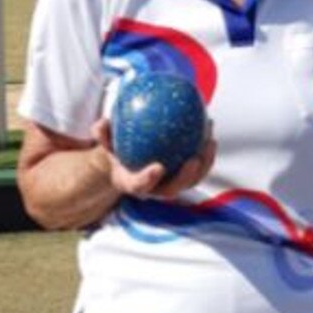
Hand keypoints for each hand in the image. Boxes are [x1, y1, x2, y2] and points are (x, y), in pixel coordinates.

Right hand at [91, 118, 215, 199]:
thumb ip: (102, 134)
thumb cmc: (116, 148)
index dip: (148, 179)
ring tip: (210, 142)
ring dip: (204, 165)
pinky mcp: (184, 175)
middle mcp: (154, 189)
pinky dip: (205, 150)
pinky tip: (208, 125)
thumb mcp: (105, 141)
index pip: (140, 186)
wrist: (127, 159)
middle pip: (172, 189)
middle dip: (186, 178)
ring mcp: (170, 184)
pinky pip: (198, 165)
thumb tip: (102, 122)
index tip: (157, 167)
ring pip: (190, 180)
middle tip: (194, 159)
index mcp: (133, 184)